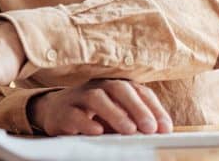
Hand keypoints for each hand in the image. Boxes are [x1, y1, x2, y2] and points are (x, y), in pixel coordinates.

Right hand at [28, 80, 172, 135]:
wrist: (53, 112)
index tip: (165, 128)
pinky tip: (98, 131)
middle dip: (136, 108)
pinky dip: (86, 123)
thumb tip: (156, 131)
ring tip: (129, 130)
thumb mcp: (115, 116)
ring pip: (96, 98)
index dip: (153, 108)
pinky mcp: (62, 111)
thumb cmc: (91, 115)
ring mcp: (78, 97)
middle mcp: (97, 87)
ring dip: (114, 113)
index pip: (137, 91)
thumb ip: (133, 120)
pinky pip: (74, 114)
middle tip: (150, 128)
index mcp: (114, 86)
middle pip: (118, 88)